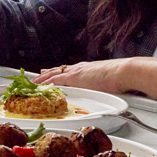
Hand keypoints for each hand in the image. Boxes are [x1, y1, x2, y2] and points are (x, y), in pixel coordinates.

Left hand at [35, 57, 156, 106]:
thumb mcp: (110, 80)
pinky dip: (46, 84)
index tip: (51, 73)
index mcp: (87, 68)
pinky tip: (40, 86)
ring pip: (53, 75)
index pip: (69, 70)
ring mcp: (76, 72)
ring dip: (42, 80)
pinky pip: (56, 81)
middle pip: (58, 71)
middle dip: (46, 75)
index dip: (58, 72)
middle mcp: (79, 68)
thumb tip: (111, 88)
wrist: (124, 71)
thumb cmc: (121, 76)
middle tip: (36, 78)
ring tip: (32, 83)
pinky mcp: (75, 78)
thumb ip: (106, 84)